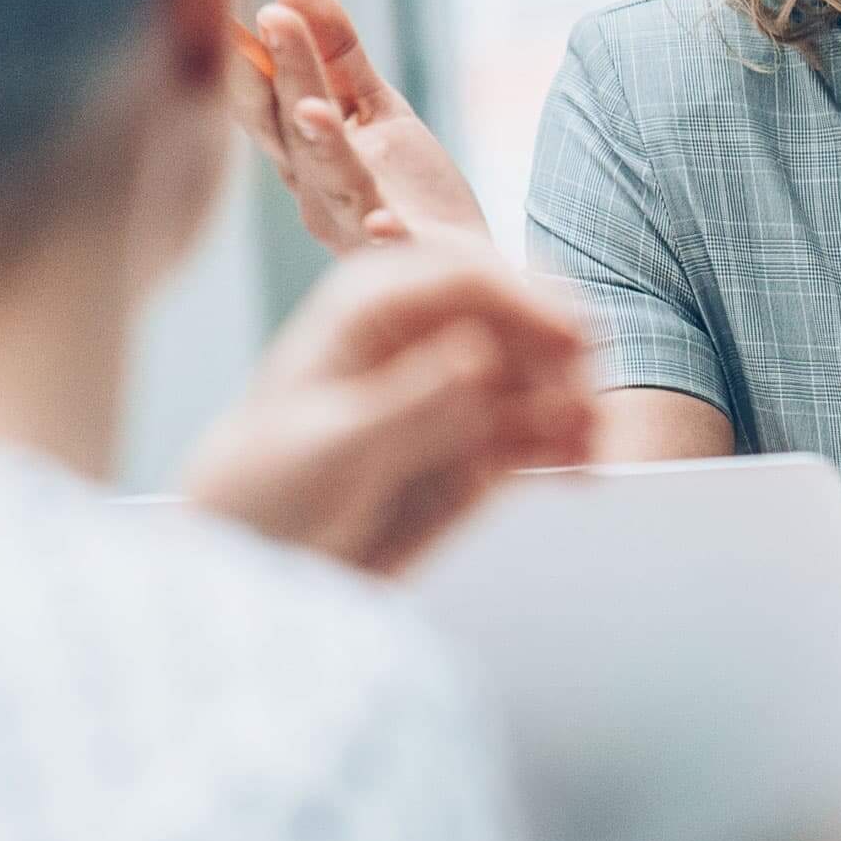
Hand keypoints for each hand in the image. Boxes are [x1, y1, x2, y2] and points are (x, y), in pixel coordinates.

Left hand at [177, 236, 594, 573]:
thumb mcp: (330, 445)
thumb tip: (480, 355)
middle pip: (517, 318)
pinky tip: (581, 471)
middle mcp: (426, 334)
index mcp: (375, 305)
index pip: (468, 276)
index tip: (573, 337)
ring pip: (538, 376)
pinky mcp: (476, 441)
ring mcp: (456, 387)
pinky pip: (535, 433)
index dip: (527, 299)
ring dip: (571, 404)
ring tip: (589, 448)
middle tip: (585, 402)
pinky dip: (562, 446)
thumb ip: (408, 402)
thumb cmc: (262, 487)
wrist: (251, 563)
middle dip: (559, 353)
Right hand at [227, 0, 487, 253]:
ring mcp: (356, 224)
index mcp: (302, 154)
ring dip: (321, 142)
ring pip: (333, 178)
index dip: (257, 57)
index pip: (267, 100)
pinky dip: (385, 234)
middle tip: (274, 18)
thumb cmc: (411, 191)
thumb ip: (338, 49)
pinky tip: (387, 223)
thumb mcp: (375, 108)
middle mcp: (316, 190)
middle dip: (288, 72)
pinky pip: (391, 247)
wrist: (467, 278)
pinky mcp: (404, 256)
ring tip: (314, 107)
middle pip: (294, 125)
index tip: (257, 7)